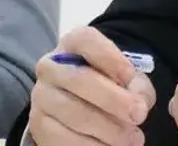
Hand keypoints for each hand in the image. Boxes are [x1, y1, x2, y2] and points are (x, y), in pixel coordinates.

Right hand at [28, 26, 156, 145]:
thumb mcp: (125, 76)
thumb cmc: (107, 84)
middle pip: (79, 79)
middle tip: (139, 115)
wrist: (79, 103)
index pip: (87, 41)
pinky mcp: (38, 125)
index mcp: (72, 43)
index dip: (110, 58)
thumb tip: (138, 102)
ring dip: (108, 129)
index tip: (130, 77)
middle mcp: (50, 67)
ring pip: (73, 113)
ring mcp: (40, 97)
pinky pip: (64, 139)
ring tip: (133, 139)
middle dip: (114, 99)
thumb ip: (136, 84)